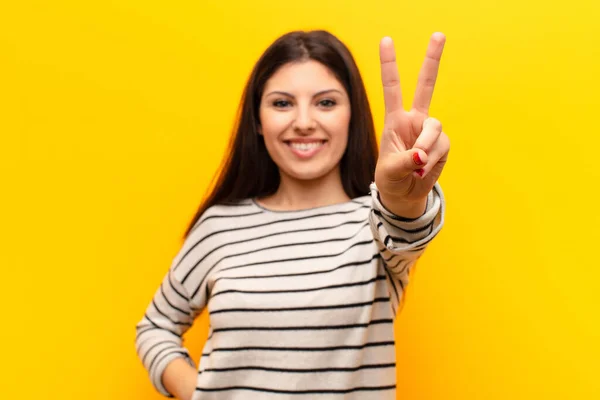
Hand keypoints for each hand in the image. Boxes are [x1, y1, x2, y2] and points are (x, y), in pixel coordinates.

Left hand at [374, 33, 449, 204]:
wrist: (404, 195)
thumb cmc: (390, 179)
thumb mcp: (390, 171)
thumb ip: (406, 161)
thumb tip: (423, 155)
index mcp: (394, 120)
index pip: (392, 87)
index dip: (389, 64)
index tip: (386, 40)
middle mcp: (414, 120)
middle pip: (426, 85)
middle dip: (432, 60)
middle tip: (439, 34)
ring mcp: (430, 131)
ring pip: (435, 128)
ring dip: (426, 147)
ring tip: (416, 167)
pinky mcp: (442, 144)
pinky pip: (442, 146)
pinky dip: (433, 161)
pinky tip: (423, 171)